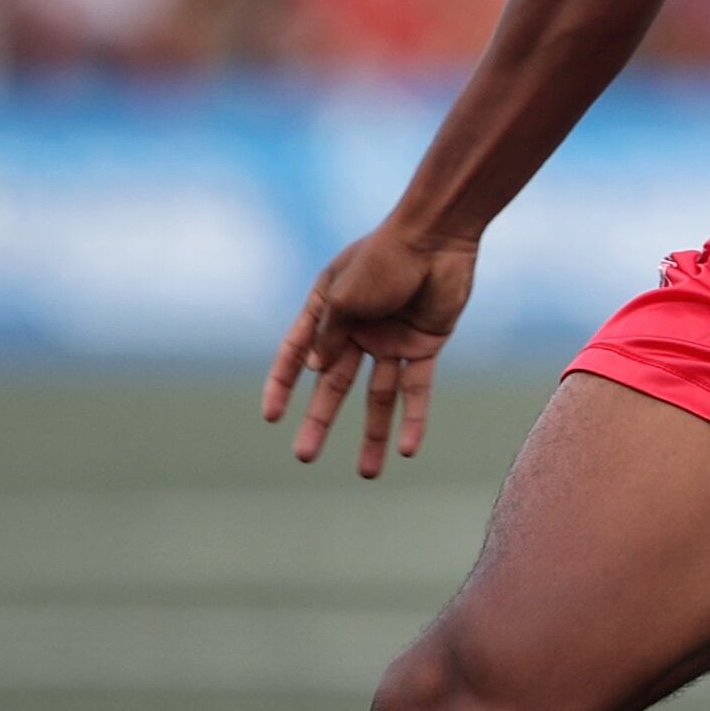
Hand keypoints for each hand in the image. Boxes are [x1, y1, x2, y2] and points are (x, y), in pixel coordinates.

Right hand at [264, 224, 476, 478]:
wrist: (439, 238)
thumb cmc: (384, 258)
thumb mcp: (344, 297)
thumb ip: (329, 335)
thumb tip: (315, 371)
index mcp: (326, 308)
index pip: (295, 353)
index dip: (281, 385)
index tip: (270, 417)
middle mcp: (355, 327)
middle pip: (334, 384)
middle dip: (320, 420)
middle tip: (304, 456)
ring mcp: (390, 338)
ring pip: (377, 396)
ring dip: (372, 433)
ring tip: (366, 473)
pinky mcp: (423, 345)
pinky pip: (416, 388)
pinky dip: (413, 419)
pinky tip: (408, 450)